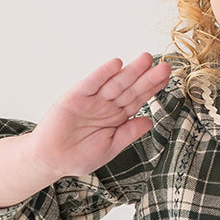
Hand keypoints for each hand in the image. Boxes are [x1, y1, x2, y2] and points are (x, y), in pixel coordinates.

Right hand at [29, 52, 172, 181]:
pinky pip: (92, 83)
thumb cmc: (79, 156)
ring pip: (115, 83)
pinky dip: (103, 73)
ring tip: (146, 59)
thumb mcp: (111, 148)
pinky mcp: (75, 97)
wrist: (52, 160)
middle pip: (131, 88)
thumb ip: (129, 133)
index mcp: (117, 117)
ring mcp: (92, 100)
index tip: (167, 77)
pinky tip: (116, 64)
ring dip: (130, 71)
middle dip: (147, 77)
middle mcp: (107, 105)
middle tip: (165, 65)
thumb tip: (150, 121)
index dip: (153, 88)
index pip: (139, 99)